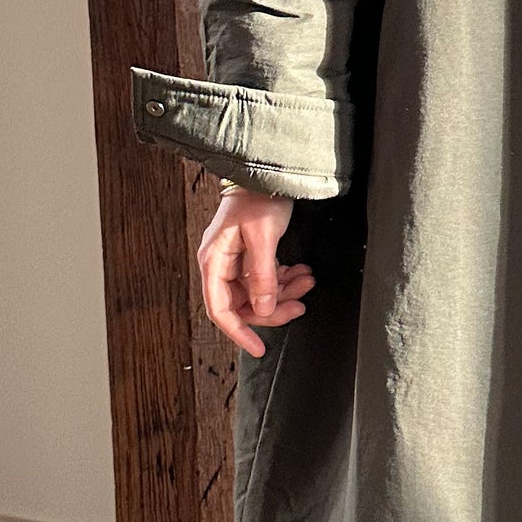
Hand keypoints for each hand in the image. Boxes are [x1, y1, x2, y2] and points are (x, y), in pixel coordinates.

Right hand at [198, 184, 314, 354]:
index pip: (220, 309)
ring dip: (284, 292)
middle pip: (243, 304)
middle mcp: (222, 263)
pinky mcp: (253, 254)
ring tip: (307, 282)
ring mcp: (238, 259)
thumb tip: (263, 308)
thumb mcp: (263, 237)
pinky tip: (302, 272)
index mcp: (214, 260)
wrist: (268, 173)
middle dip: (273, 308)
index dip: (239, 332)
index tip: (258, 348)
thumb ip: (261, 275)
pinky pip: (267, 278)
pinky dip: (285, 278)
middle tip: (299, 306)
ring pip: (259, 292)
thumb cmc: (258, 197)